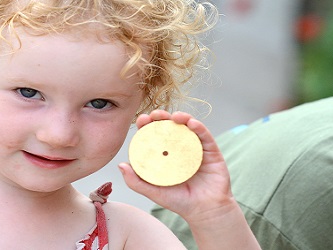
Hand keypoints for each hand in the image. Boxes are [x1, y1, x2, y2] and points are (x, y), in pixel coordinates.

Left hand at [118, 110, 235, 222]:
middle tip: (155, 115)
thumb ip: (136, 182)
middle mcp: (180, 149)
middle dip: (162, 117)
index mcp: (166, 156)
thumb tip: (120, 165)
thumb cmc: (180, 202)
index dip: (148, 125)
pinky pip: (205, 135)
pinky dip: (199, 127)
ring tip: (175, 117)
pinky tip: (192, 123)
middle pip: (170, 127)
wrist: (205, 211)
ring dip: (181, 117)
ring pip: (188, 127)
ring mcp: (197, 148)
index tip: (142, 120)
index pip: (155, 136)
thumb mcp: (154, 192)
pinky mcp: (211, 150)